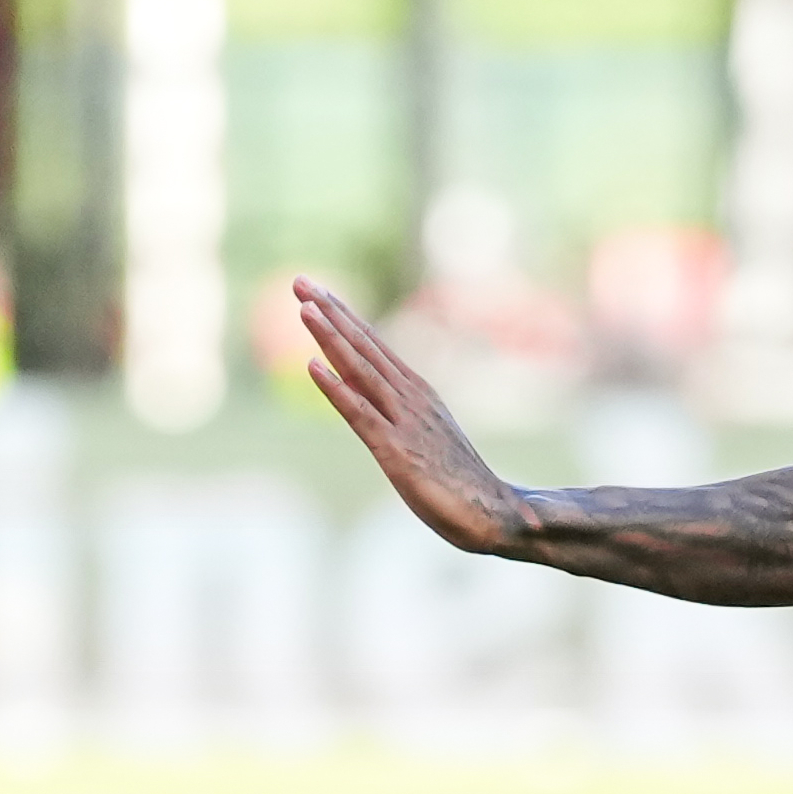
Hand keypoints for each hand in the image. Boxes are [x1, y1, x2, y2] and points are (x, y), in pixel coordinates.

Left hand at [296, 279, 526, 554]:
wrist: (491, 512)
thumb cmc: (456, 480)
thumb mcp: (423, 435)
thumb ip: (396, 412)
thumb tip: (361, 392)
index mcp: (415, 392)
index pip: (373, 345)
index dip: (342, 316)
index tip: (316, 291)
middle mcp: (409, 397)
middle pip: (364, 346)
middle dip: (331, 313)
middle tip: (301, 282)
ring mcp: (403, 420)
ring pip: (360, 370)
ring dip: (331, 337)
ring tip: (305, 309)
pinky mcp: (396, 449)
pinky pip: (359, 413)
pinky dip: (335, 388)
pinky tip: (312, 366)